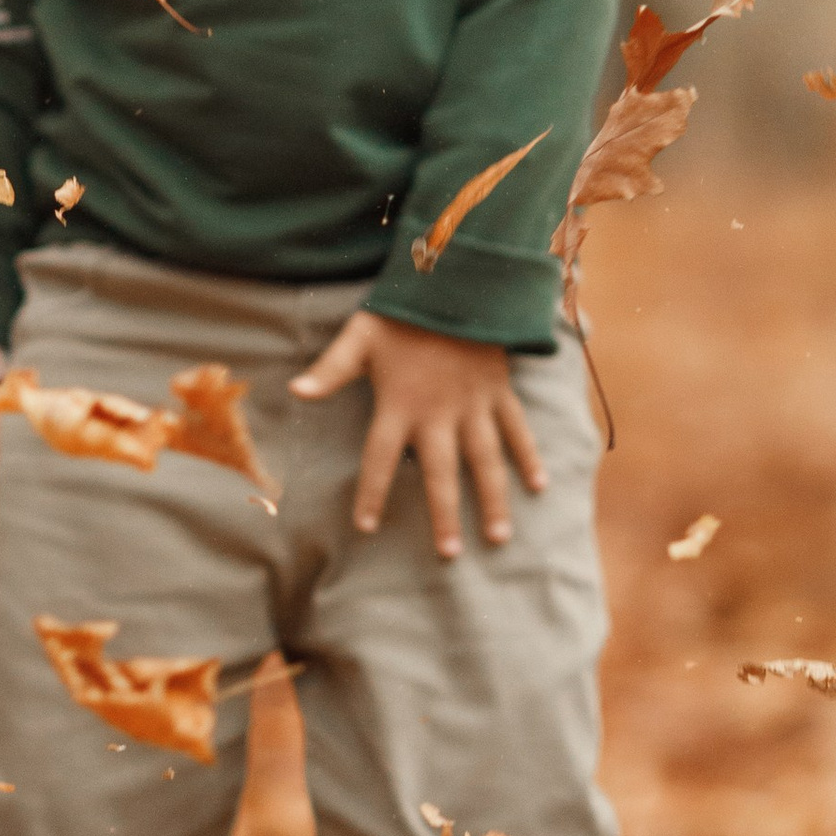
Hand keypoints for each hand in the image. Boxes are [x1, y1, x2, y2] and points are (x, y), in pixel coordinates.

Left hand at [290, 312, 545, 561]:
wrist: (455, 281)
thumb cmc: (401, 313)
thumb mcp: (359, 338)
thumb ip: (330, 370)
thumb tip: (295, 392)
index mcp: (400, 405)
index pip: (380, 459)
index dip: (373, 493)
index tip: (367, 527)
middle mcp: (438, 413)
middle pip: (439, 473)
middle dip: (444, 515)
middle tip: (450, 555)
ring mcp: (473, 406)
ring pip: (485, 461)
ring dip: (493, 499)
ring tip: (498, 537)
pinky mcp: (497, 392)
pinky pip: (516, 430)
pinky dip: (529, 456)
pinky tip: (539, 486)